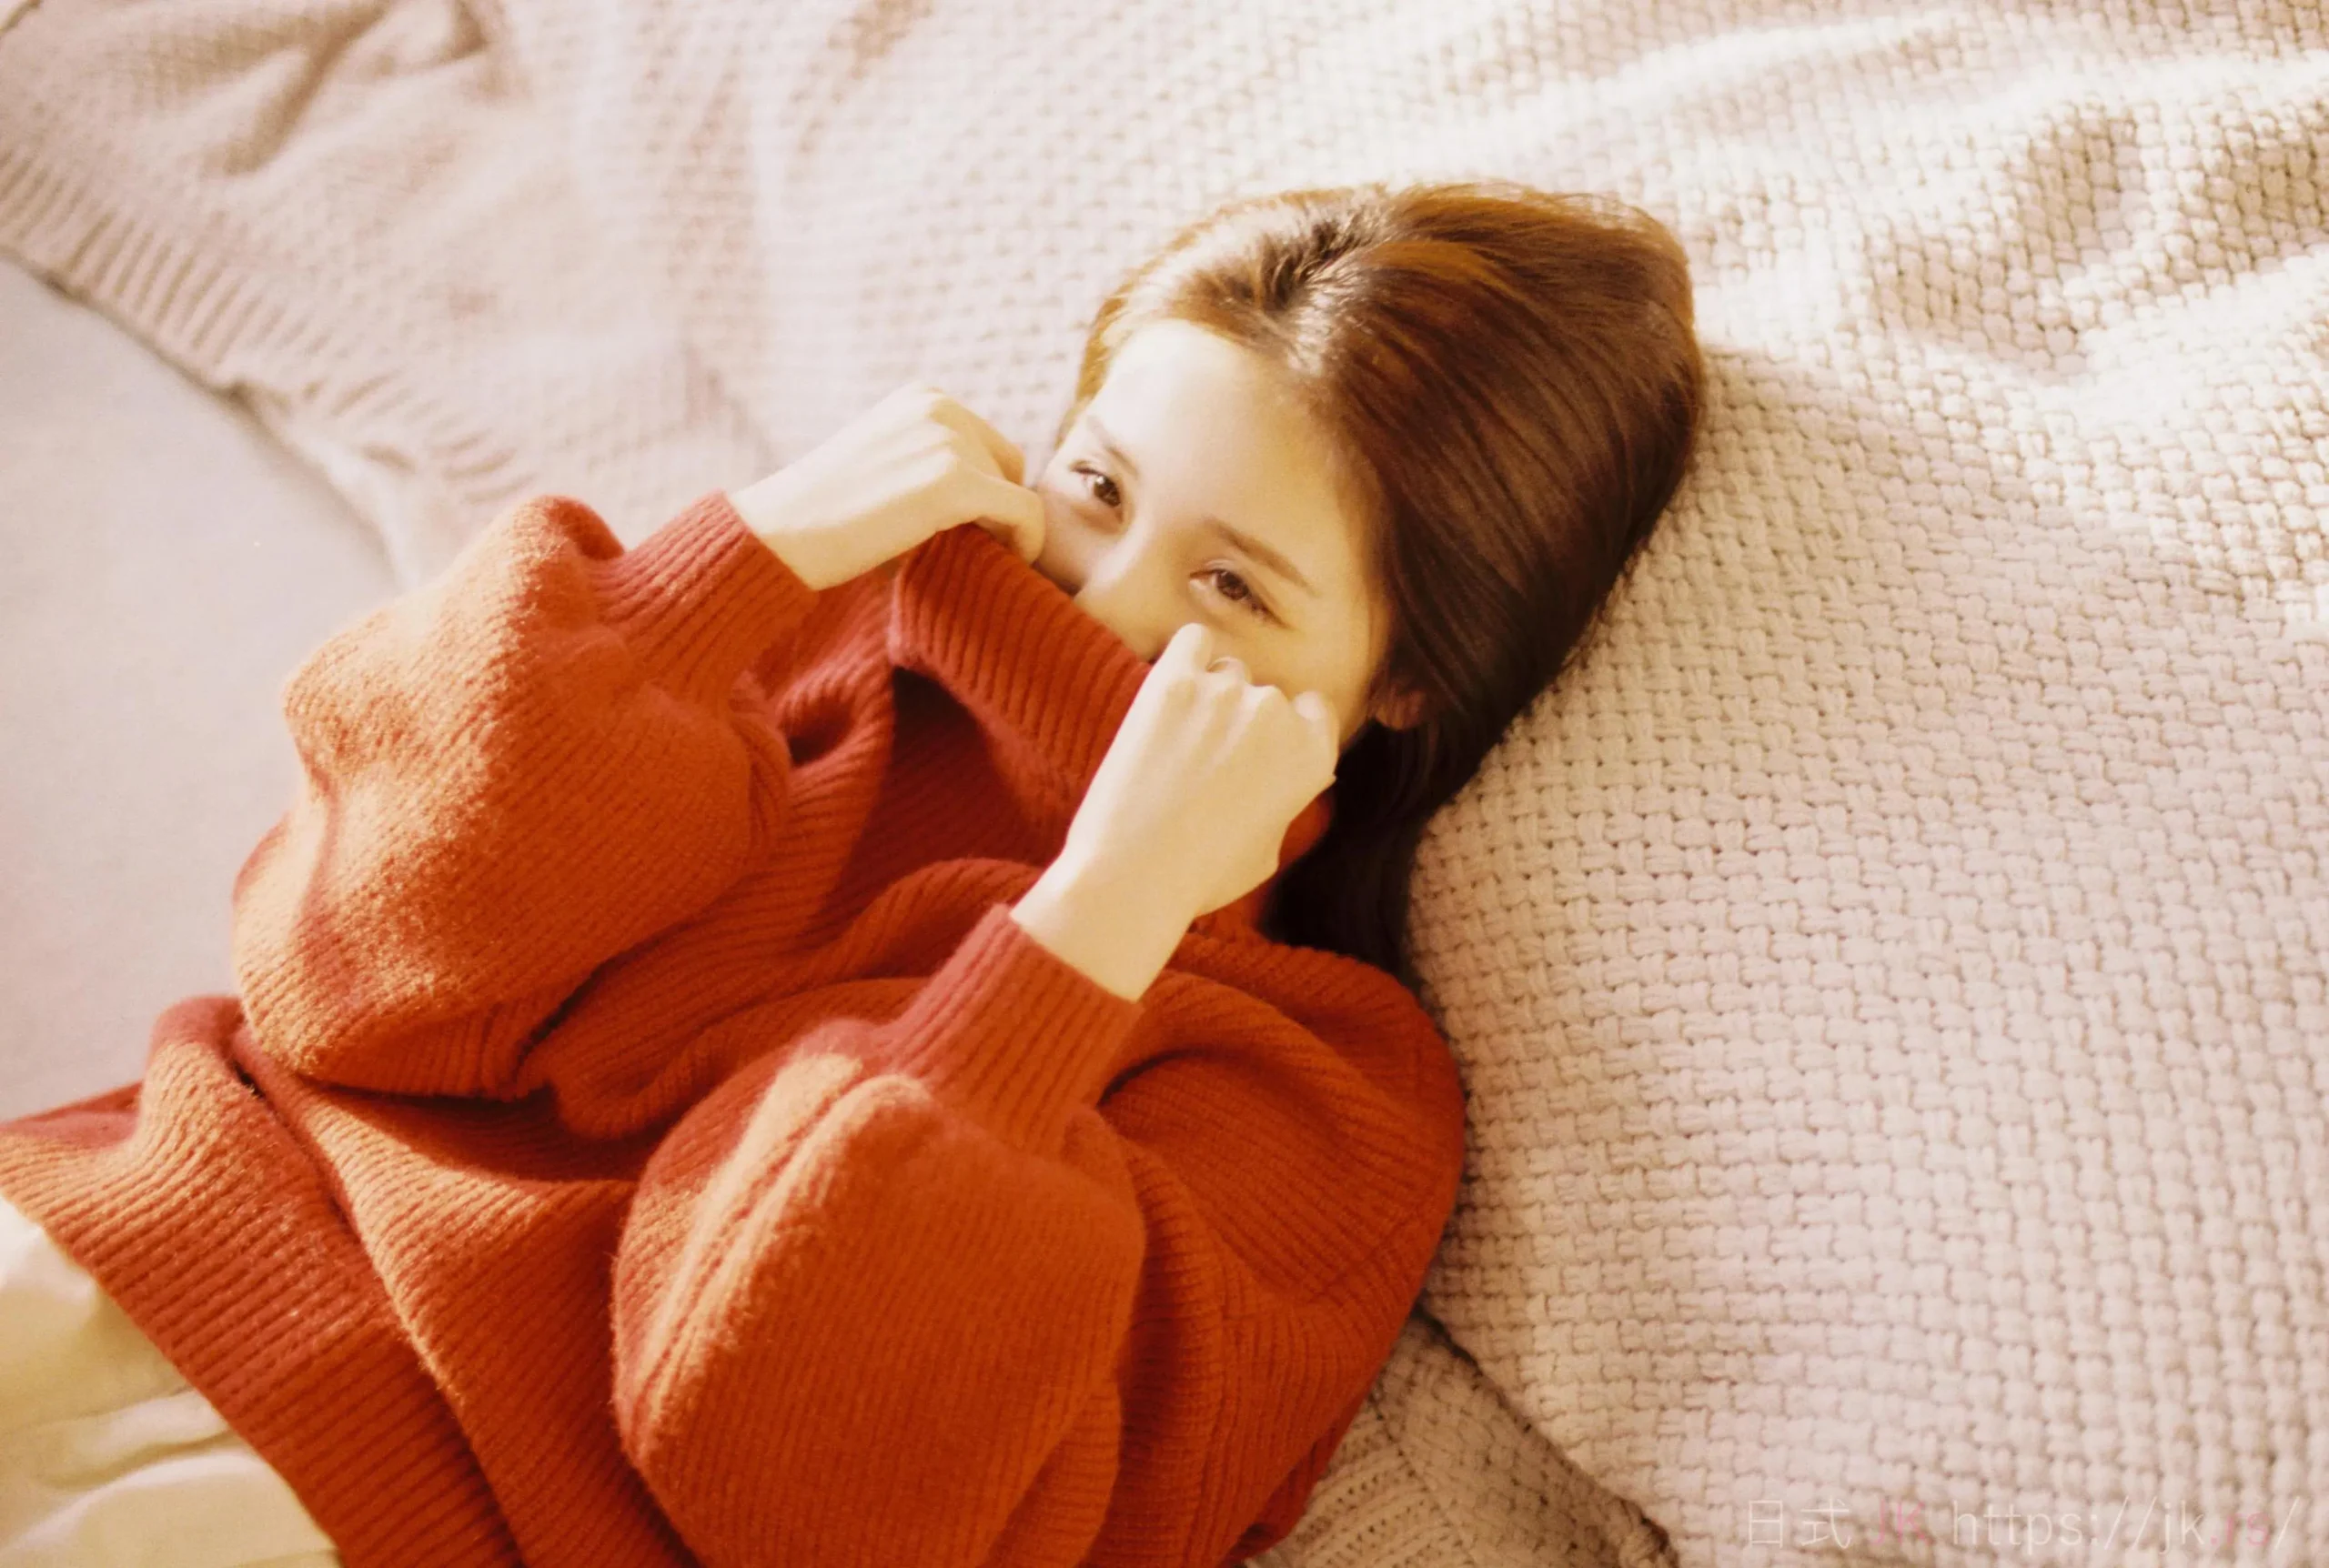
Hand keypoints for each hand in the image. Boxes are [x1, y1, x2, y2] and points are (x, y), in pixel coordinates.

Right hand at [724, 383, 1045, 590]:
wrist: (780, 534)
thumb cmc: (827, 518)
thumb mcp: (886, 466)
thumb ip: (933, 464)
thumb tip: (1001, 502)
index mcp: (922, 398)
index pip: (989, 445)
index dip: (987, 494)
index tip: (969, 534)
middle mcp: (939, 406)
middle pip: (1008, 466)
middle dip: (994, 510)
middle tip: (966, 552)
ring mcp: (947, 441)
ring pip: (1017, 492)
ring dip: (1000, 530)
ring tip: (963, 560)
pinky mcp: (955, 481)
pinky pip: (1025, 514)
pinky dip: (1027, 543)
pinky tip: (1006, 565)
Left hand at [1058, 621, 1339, 921]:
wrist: (1132, 874)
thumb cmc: (1199, 874)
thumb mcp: (1269, 849)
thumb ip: (1284, 799)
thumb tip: (1286, 774)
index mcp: (1312, 756)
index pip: (1314, 710)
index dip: (1287, 728)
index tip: (1258, 749)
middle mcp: (1277, 714)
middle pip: (1266, 693)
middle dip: (1241, 719)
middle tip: (1205, 760)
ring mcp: (1226, 691)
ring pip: (1228, 669)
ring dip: (1210, 695)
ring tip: (1177, 743)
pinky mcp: (1173, 680)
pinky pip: (1193, 640)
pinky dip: (1187, 657)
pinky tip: (1171, 690)